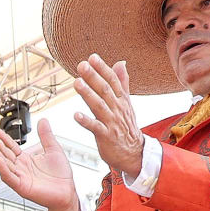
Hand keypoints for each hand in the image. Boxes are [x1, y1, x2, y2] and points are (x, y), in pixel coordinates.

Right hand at [0, 117, 79, 210]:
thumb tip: (43, 120)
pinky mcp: (22, 187)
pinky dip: (3, 169)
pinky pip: (9, 177)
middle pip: (3, 153)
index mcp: (25, 160)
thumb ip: (46, 135)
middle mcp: (20, 168)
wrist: (67, 192)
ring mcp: (19, 177)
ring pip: (3, 164)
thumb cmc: (61, 175)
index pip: (10, 146)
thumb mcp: (54, 150)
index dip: (1, 138)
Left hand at [73, 55, 143, 180]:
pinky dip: (86, 121)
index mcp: (121, 100)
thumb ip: (122, 83)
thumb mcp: (126, 103)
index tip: (92, 57)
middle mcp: (117, 108)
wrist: (133, 153)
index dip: (102, 68)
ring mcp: (112, 122)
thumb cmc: (125, 127)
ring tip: (77, 83)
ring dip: (88, 94)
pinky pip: (95, 127)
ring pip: (99, 106)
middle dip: (93, 76)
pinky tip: (76, 115)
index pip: (113, 81)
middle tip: (82, 65)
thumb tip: (121, 63)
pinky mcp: (106, 136)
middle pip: (105, 90)